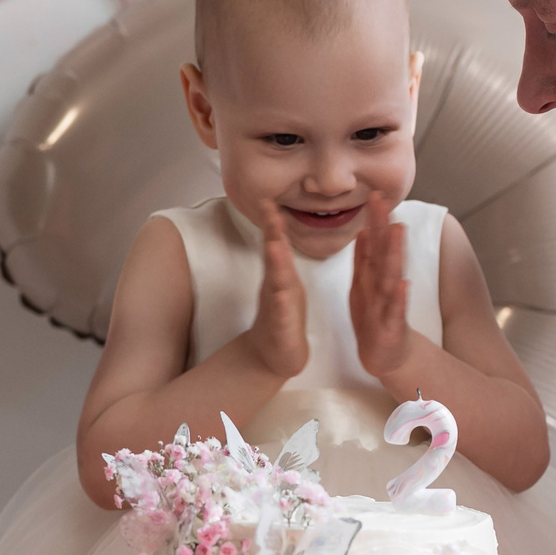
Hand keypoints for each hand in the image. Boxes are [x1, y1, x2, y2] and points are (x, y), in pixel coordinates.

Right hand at [241, 199, 309, 380]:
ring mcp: (276, 304)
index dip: (274, 220)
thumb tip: (279, 235)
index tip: (271, 197)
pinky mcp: (281, 325)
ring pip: (276, 280)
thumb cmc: (283, 319)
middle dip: (271, 231)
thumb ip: (282, 259)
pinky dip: (281, 299)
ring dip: (275, 261)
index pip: (277, 242)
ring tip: (274, 242)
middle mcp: (276, 285)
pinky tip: (281, 290)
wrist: (274, 357)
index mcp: (282, 274)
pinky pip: (282, 310)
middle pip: (273, 254)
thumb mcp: (287, 284)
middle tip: (268, 207)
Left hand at [349, 194, 413, 383]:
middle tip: (383, 200)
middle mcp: (384, 286)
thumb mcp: (363, 286)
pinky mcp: (392, 326)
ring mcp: (390, 305)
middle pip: (384, 252)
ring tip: (397, 230)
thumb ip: (364, 260)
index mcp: (375, 277)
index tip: (374, 194)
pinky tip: (404, 283)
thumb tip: (363, 231)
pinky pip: (396, 310)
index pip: (375, 243)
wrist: (384, 356)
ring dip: (394, 253)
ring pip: (391, 276)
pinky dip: (399, 297)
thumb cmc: (374, 319)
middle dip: (382, 226)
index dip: (374, 220)